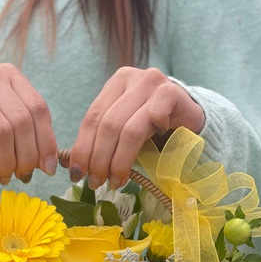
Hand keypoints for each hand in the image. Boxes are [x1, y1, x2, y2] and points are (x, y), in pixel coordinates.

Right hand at [0, 64, 57, 191]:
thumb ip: (17, 127)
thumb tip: (42, 163)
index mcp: (8, 75)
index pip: (39, 109)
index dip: (47, 142)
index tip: (47, 169)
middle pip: (22, 123)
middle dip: (26, 157)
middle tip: (21, 177)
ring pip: (1, 133)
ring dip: (5, 163)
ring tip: (2, 179)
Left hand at [67, 67, 205, 189]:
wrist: (190, 119)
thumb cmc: (153, 129)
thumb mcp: (122, 131)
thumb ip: (100, 142)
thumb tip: (70, 165)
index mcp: (115, 84)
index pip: (91, 119)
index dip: (82, 149)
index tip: (77, 175)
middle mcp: (132, 78)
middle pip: (107, 126)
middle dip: (98, 160)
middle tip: (96, 183)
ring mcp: (153, 83)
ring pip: (128, 129)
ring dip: (118, 161)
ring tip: (115, 181)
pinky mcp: (173, 91)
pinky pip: (156, 112)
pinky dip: (150, 133)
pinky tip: (151, 149)